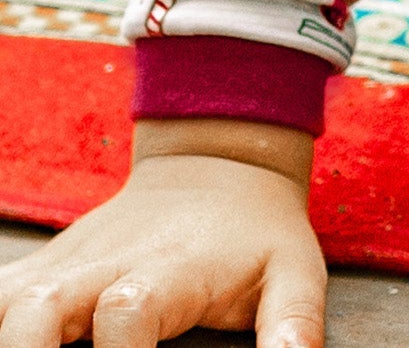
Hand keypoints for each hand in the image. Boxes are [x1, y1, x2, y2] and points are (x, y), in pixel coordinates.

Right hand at [0, 126, 323, 346]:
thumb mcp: (293, 271)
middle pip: (39, 308)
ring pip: (6, 297)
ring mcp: (66, 264)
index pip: (128, 310)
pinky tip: (14, 342)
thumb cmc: (255, 234)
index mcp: (169, 268)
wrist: (218, 165)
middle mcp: (106, 263)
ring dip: (5, 337)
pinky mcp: (40, 269)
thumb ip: (293, 323)